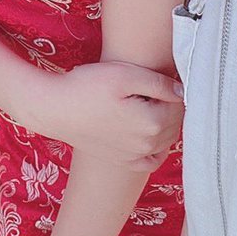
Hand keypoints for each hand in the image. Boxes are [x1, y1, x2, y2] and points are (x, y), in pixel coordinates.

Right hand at [35, 60, 183, 169]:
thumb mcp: (125, 74)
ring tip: (150, 105)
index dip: (174, 89)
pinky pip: (150, 161)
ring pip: (165, 141)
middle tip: (156, 89)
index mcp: (152, 122)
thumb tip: (182, 92)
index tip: (162, 77)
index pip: (179, 105)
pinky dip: (156, 149)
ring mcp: (134, 156)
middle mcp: (147, 144)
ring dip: (165, 124)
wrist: (54, 109)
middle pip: (175, 124)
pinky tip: (149, 134)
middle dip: (172, 107)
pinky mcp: (122, 161)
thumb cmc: (87, 86)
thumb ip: (159, 83)